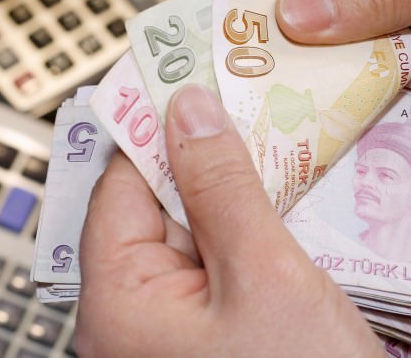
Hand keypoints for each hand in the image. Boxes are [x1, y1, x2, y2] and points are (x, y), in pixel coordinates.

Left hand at [75, 84, 383, 356]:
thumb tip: (189, 110)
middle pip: (159, 206)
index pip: (121, 184)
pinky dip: (254, 232)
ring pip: (197, 232)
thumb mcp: (265, 277)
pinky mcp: (214, 333)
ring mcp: (174, 329)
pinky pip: (222, 265)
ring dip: (240, 195)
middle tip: (259, 110)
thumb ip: (222, 188)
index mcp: (119, 302)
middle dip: (210, 159)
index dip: (158, 125)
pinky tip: (291, 207)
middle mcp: (133, 316)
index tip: (197, 78)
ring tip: (287, 152)